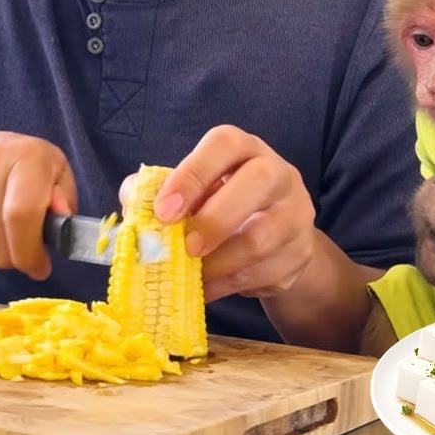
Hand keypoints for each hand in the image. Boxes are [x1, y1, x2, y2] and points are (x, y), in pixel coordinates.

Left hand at [120, 125, 315, 301]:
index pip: (224, 145)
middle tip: (185, 248)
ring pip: (262, 237)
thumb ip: (155, 191)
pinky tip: (208, 288)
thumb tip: (132, 205)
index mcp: (243, 149)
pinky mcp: (301, 252)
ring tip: (192, 275)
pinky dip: (230, 286)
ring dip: (219, 263)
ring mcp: (296, 213)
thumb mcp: (190, 190)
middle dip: (216, 219)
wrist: (274, 238)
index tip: (163, 211)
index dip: (192, 174)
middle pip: (258, 181)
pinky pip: (266, 273)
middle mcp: (278, 173)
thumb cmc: (221, 204)